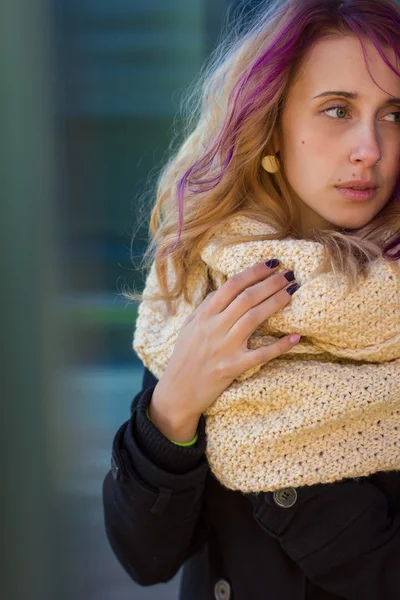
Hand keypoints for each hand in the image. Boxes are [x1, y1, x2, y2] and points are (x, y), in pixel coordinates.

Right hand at [149, 261, 299, 438]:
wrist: (176, 392)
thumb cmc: (184, 357)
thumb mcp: (190, 327)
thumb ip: (207, 307)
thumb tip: (228, 288)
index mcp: (204, 315)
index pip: (231, 286)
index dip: (253, 272)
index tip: (272, 263)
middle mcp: (214, 328)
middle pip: (246, 298)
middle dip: (270, 282)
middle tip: (289, 273)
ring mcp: (224, 347)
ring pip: (254, 318)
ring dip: (276, 302)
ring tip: (292, 290)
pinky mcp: (232, 367)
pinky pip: (260, 354)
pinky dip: (279, 346)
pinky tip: (295, 336)